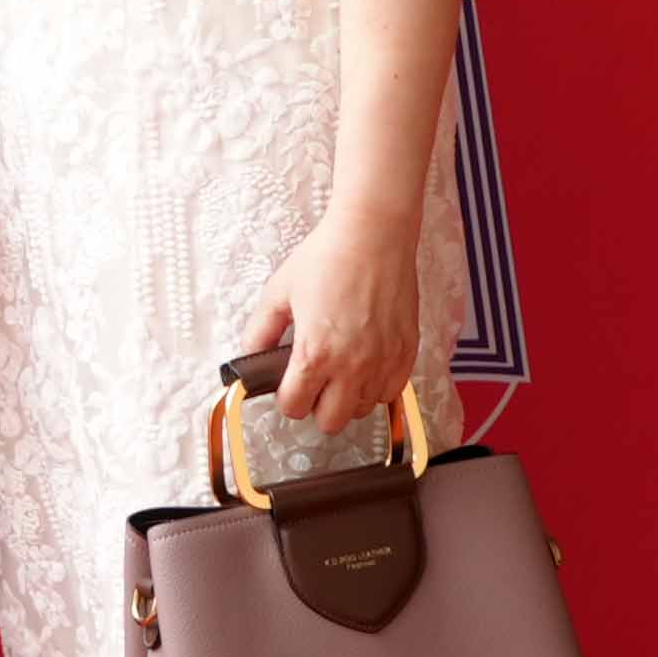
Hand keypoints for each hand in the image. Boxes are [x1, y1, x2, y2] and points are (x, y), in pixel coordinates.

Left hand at [245, 200, 427, 435]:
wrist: (373, 234)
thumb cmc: (326, 257)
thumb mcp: (279, 292)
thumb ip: (259, 332)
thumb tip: (250, 358)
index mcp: (315, 354)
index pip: (294, 408)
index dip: (286, 399)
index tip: (288, 385)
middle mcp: (352, 366)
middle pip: (331, 422)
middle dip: (316, 407)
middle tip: (314, 382)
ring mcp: (383, 361)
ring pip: (363, 410)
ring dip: (348, 397)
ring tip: (341, 369)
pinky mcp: (407, 351)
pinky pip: (391, 392)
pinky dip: (377, 386)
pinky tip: (366, 364)